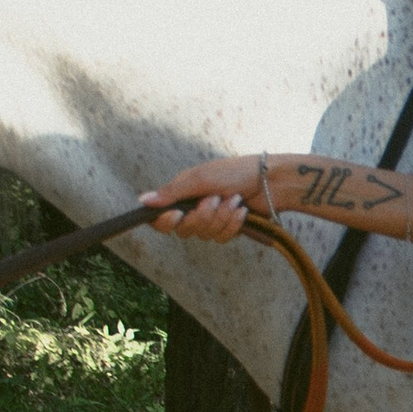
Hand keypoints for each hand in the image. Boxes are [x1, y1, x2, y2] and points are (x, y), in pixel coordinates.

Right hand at [140, 154, 263, 240]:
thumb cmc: (234, 172)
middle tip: (215, 199)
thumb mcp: (200, 179)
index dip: (165, 222)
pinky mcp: (227, 229)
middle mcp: (193, 209)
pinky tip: (242, 211)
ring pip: (205, 235)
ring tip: (234, 199)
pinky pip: (222, 238)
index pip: (160, 219)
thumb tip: (143, 201)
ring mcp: (211, 220)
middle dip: (203, 216)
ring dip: (221, 218)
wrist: (270, 181)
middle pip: (184, 230)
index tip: (177, 215)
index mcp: (182, 195)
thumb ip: (172, 192)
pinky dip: (233, 224)